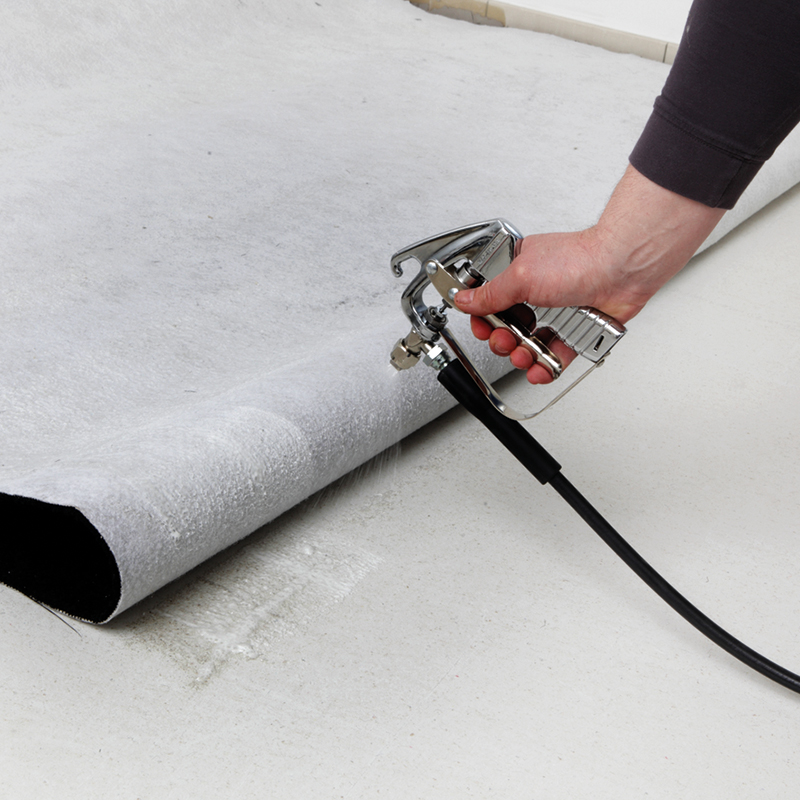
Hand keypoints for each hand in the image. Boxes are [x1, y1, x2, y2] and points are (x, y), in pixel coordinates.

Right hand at [454, 165, 725, 382]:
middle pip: (507, 326)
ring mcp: (555, 311)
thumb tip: (462, 300)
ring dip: (521, 355)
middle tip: (504, 341)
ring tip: (524, 357)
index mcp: (518, 270)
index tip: (482, 328)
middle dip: (502, 340)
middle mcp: (535, 290)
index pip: (489, 299)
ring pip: (529, 343)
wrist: (622, 270)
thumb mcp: (520, 276)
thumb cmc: (579, 260)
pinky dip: (545, 367)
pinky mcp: (574, 329)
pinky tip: (539, 370)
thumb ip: (489, 294)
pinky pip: (554, 355)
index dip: (482, 317)